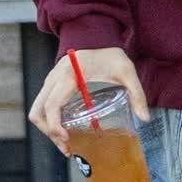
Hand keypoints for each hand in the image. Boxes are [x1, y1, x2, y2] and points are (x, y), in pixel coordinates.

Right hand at [29, 46, 149, 154]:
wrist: (95, 33)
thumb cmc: (109, 52)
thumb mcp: (127, 71)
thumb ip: (137, 94)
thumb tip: (145, 118)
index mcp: (69, 76)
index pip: (52, 106)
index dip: (54, 127)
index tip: (67, 140)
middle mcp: (54, 79)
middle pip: (37, 111)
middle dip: (49, 133)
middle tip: (67, 148)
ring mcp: (50, 81)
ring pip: (37, 110)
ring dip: (47, 128)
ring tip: (67, 143)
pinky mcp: (52, 83)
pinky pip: (43, 104)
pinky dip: (49, 119)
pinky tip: (66, 129)